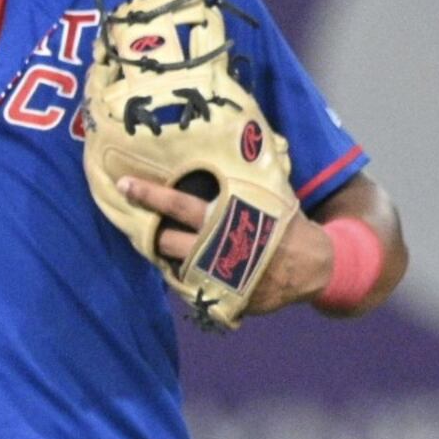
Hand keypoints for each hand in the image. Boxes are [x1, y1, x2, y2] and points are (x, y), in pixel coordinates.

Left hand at [118, 176, 329, 316]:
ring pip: (175, 268)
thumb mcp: (267, 196)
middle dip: (149, 234)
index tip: (124, 184)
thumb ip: (243, 180)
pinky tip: (186, 269)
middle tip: (136, 225)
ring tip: (162, 247)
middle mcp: (216, 247)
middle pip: (166, 241)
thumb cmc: (285, 224)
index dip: (150, 195)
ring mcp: (217, 277)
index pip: (178, 204)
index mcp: (225, 218)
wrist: (315, 267)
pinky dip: (186, 279)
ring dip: (166, 258)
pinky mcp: (223, 299)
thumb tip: (239, 140)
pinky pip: (192, 290)